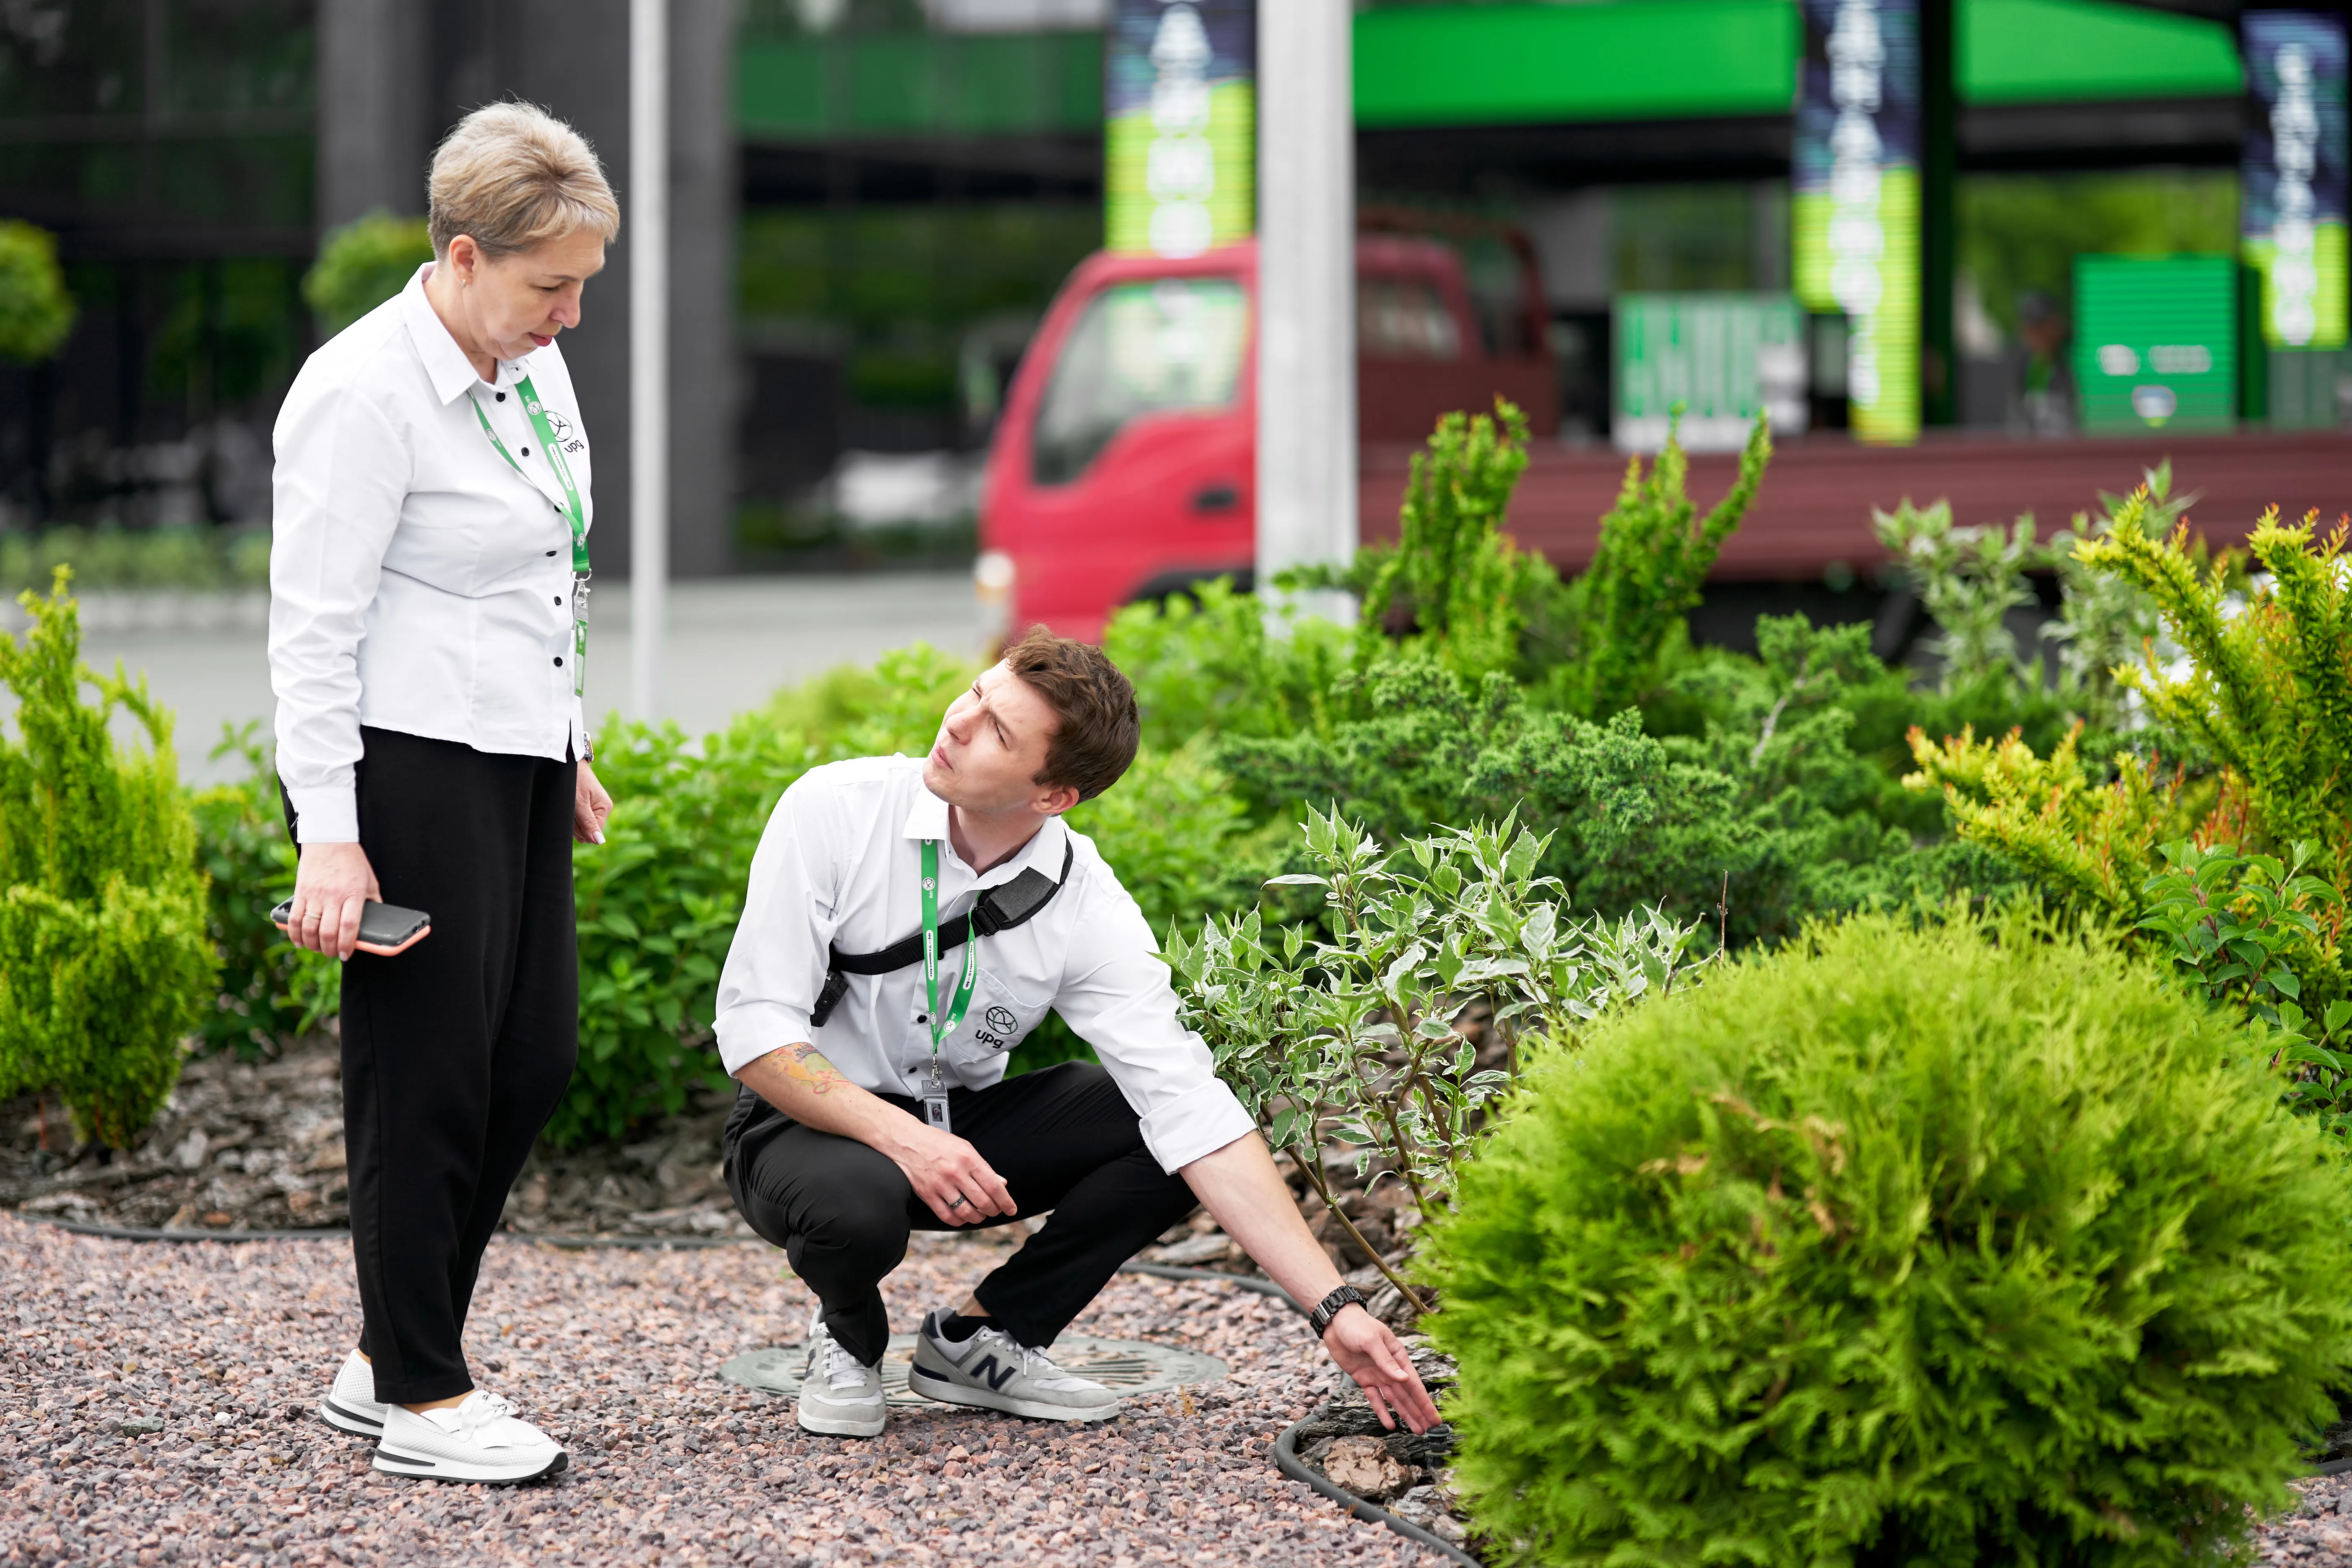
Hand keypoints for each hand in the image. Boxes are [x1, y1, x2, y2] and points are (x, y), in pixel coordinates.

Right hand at [286, 842, 381, 960]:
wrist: (330, 840)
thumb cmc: (353, 862)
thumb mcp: (370, 881)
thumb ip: (373, 902)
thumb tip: (378, 923)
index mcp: (353, 894)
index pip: (349, 926)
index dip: (346, 945)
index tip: (345, 955)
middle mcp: (333, 896)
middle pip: (328, 932)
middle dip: (329, 949)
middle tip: (332, 953)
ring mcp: (314, 894)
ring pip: (309, 928)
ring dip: (312, 944)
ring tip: (317, 948)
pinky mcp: (300, 891)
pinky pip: (294, 918)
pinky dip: (294, 933)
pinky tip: (299, 940)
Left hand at [574, 760, 612, 843]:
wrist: (568, 764)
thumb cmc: (574, 781)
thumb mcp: (579, 804)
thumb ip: (589, 823)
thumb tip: (600, 842)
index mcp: (605, 808)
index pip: (594, 833)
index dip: (581, 830)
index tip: (573, 816)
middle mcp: (603, 809)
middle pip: (588, 832)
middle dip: (576, 825)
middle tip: (570, 809)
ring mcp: (596, 808)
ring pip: (583, 827)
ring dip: (573, 821)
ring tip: (570, 805)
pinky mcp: (588, 806)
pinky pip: (581, 821)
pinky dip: (573, 817)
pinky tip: (570, 807)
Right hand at [883, 1118, 1015, 1225]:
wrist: (907, 1140)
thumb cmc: (937, 1142)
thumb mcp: (965, 1147)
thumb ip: (984, 1166)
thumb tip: (1001, 1183)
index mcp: (968, 1158)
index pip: (993, 1186)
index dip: (1005, 1201)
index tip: (1011, 1209)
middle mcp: (955, 1172)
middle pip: (982, 1202)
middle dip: (993, 1211)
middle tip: (995, 1211)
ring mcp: (940, 1185)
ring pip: (966, 1212)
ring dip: (977, 1218)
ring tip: (980, 1215)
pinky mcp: (927, 1194)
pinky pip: (947, 1216)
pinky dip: (958, 1221)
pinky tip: (962, 1218)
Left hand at [1323, 1305, 1440, 1432]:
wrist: (1336, 1322)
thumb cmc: (1357, 1325)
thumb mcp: (1372, 1340)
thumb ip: (1387, 1361)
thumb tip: (1404, 1379)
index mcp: (1398, 1357)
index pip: (1414, 1383)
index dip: (1424, 1402)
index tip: (1435, 1417)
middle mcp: (1390, 1368)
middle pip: (1407, 1395)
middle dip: (1419, 1412)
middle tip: (1430, 1430)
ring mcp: (1378, 1375)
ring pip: (1394, 1399)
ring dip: (1405, 1414)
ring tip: (1417, 1430)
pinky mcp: (1364, 1379)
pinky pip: (1375, 1398)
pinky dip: (1382, 1411)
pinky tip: (1389, 1424)